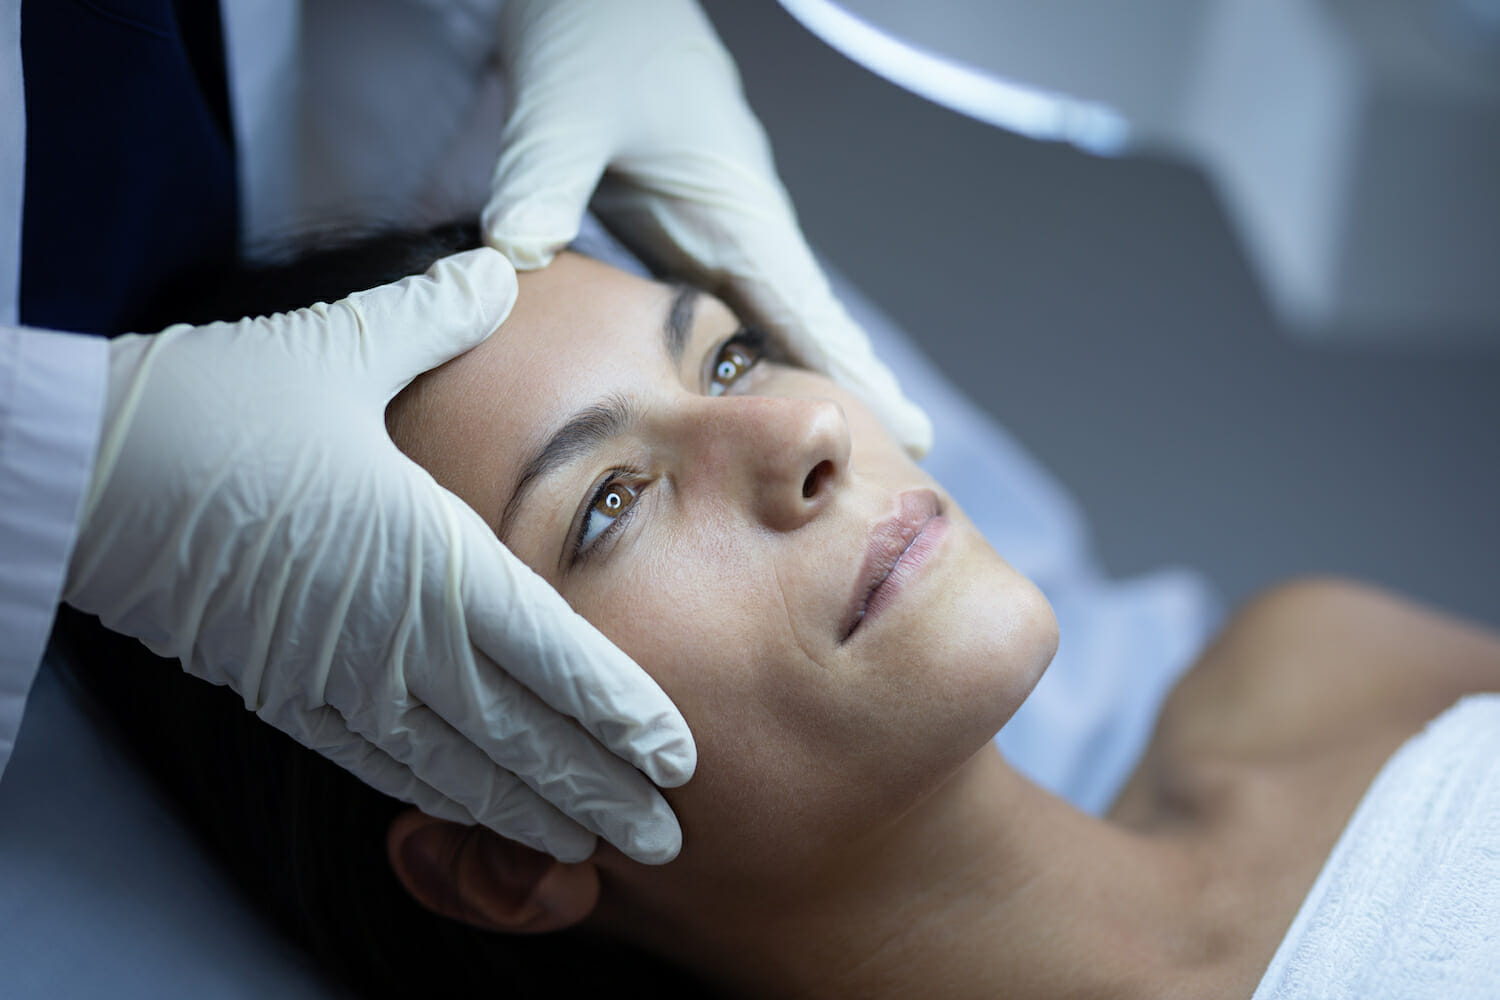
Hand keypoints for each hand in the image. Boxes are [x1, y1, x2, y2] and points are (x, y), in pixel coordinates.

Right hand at [64, 248, 694, 863]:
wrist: (85, 474)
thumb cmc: (216, 404)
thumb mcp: (338, 345)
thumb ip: (435, 316)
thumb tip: (499, 265)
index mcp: (429, 556)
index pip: (554, 654)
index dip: (620, 714)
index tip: (677, 756)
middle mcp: (395, 634)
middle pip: (521, 736)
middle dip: (600, 792)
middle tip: (665, 839)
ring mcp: (337, 676)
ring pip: (458, 768)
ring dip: (531, 813)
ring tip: (590, 849)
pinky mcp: (285, 694)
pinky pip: (380, 765)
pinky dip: (441, 798)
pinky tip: (476, 815)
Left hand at [483, 0, 932, 454]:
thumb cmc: (595, 34)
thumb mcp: (565, 103)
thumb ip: (543, 178)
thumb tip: (513, 257)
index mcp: (733, 206)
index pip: (807, 308)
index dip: (853, 374)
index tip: (910, 431)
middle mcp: (737, 228)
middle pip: (806, 329)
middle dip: (850, 394)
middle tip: (903, 465)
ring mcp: (713, 231)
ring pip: (768, 325)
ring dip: (803, 382)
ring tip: (839, 454)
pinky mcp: (681, 229)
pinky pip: (722, 309)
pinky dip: (747, 359)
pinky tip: (746, 399)